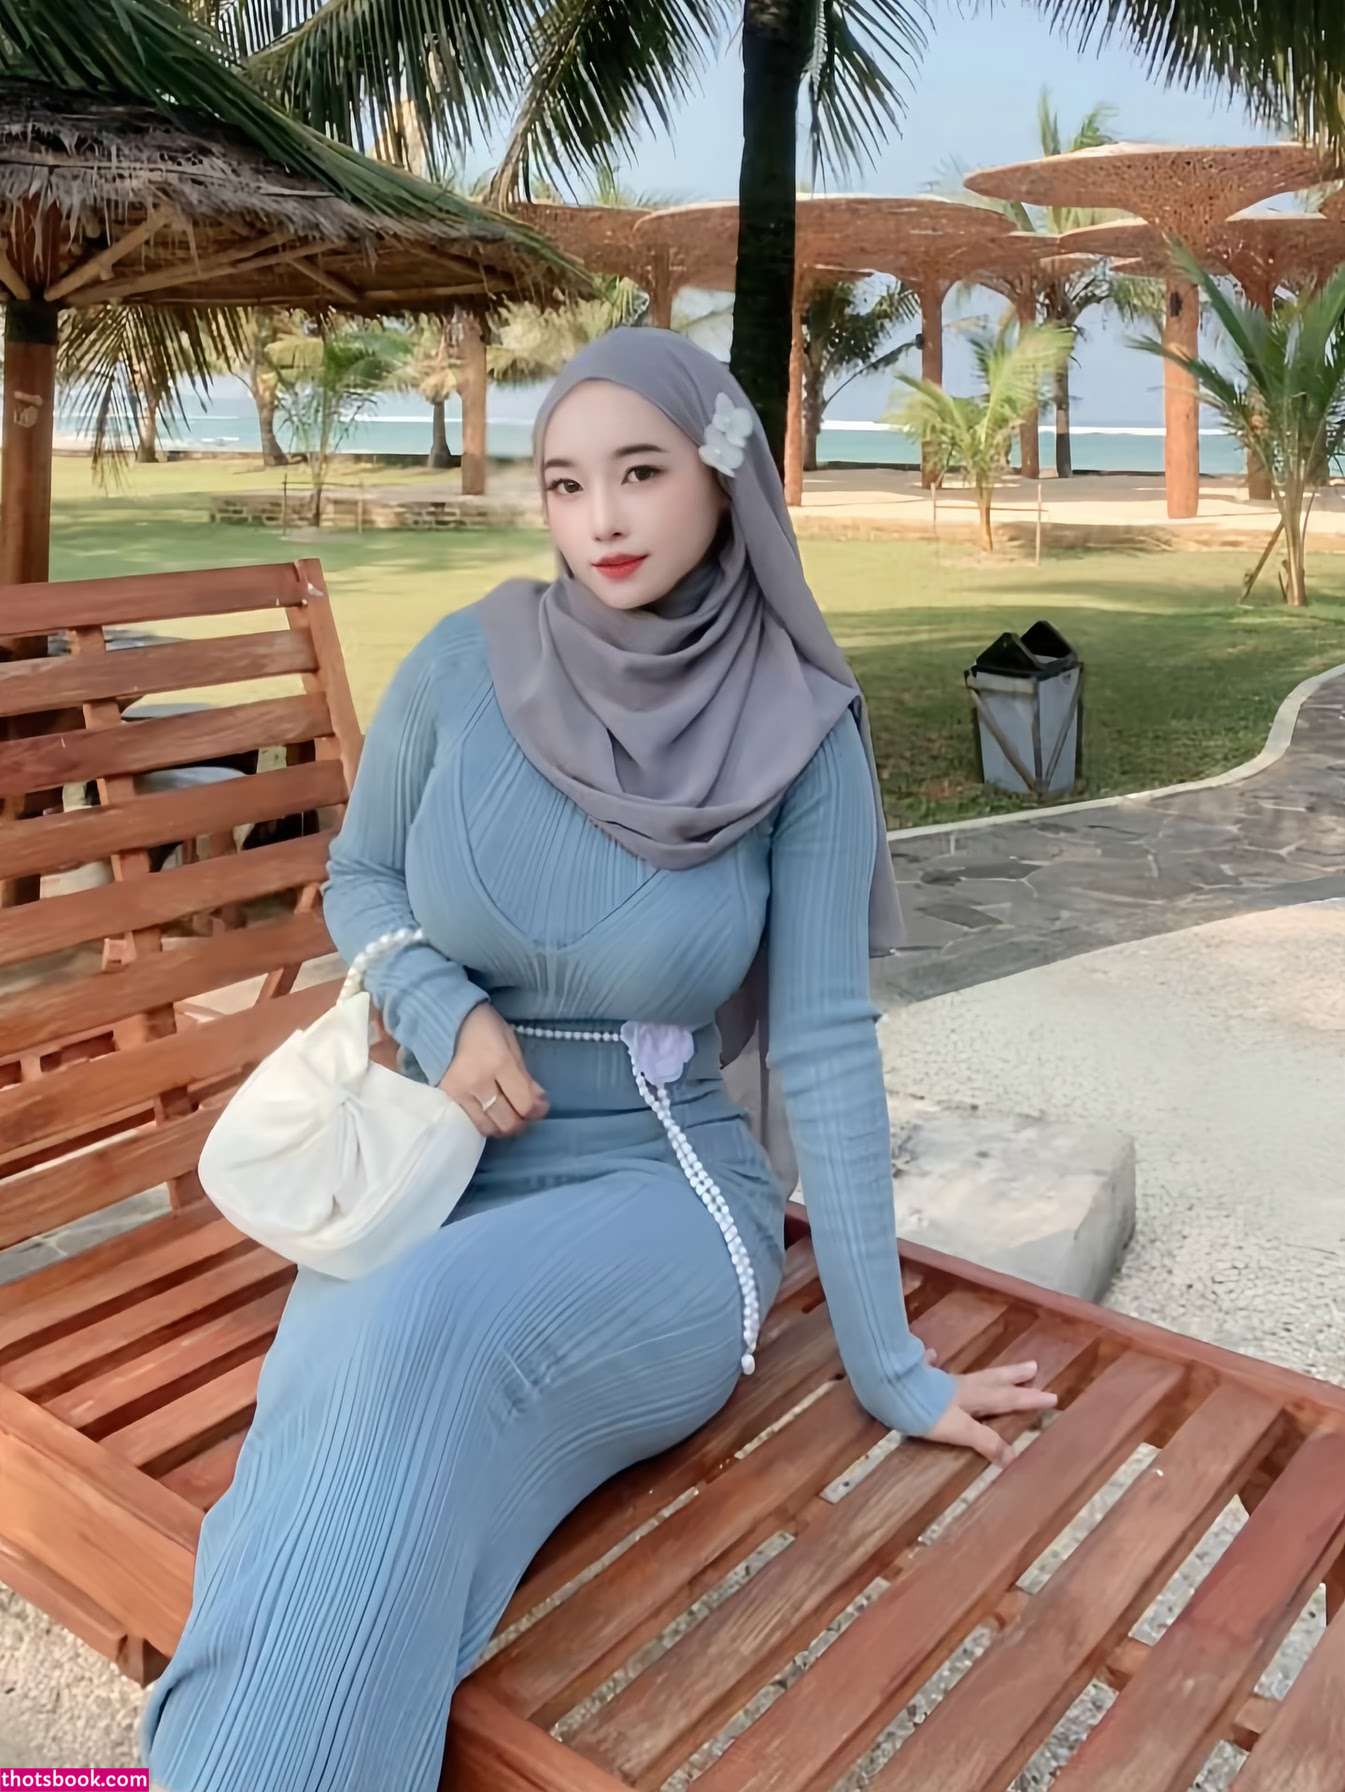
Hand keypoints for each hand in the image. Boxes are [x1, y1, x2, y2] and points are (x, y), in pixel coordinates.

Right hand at [439, 1004, 548, 1139]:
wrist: (443, 1020)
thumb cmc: (484, 1028)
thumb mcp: (510, 1044)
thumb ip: (524, 1076)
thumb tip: (538, 1103)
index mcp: (499, 1062)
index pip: (524, 1103)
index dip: (537, 1110)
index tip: (540, 1106)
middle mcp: (478, 1081)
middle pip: (507, 1122)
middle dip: (522, 1122)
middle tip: (524, 1113)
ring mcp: (459, 1093)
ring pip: (488, 1128)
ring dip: (503, 1126)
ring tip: (507, 1115)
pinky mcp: (446, 1098)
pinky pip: (470, 1123)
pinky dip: (485, 1123)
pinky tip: (490, 1114)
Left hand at [922, 1351, 1058, 1466]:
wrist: (890, 1387)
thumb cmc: (925, 1412)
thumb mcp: (958, 1430)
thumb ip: (984, 1441)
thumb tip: (1012, 1458)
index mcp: (972, 1398)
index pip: (1006, 1399)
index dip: (1028, 1400)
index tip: (1052, 1396)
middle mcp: (960, 1385)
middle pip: (992, 1379)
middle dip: (1014, 1377)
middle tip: (1034, 1367)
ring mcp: (938, 1378)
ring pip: (969, 1374)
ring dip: (987, 1372)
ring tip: (998, 1368)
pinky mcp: (917, 1374)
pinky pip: (929, 1366)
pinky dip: (933, 1361)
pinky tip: (931, 1354)